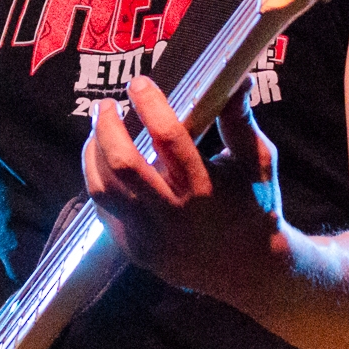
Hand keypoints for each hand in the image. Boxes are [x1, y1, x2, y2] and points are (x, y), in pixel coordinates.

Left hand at [82, 75, 286, 300]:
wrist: (249, 270)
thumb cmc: (254, 205)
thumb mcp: (256, 161)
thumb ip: (240, 120)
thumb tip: (237, 77)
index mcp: (206, 189)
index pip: (169, 137)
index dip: (150, 104)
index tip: (139, 84)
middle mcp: (173, 216)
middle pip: (122, 164)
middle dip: (106, 126)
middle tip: (106, 105)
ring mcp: (149, 238)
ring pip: (101, 189)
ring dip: (92, 153)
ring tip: (98, 131)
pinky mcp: (134, 251)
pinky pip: (102, 211)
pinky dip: (98, 181)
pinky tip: (104, 163)